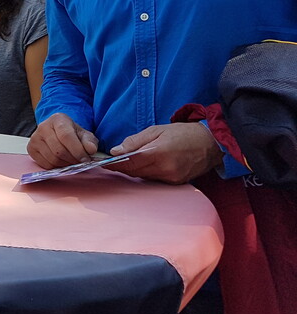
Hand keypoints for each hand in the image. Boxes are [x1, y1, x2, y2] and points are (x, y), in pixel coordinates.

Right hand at [27, 113, 98, 168]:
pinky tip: (61, 161)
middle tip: (80, 162)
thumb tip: (91, 149)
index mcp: (57, 119)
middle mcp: (43, 127)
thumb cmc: (71, 133)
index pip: (66, 136)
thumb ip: (89, 141)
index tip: (86, 159)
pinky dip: (56, 167)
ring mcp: (35, 138)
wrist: (57, 131)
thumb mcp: (84, 134)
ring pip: (52, 159)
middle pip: (59, 150)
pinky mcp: (31, 148)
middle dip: (72, 160)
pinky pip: (45, 164)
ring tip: (71, 161)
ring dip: (65, 164)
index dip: (77, 150)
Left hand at [107, 123, 222, 183]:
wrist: (210, 143)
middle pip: (134, 172)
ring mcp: (171, 178)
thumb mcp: (156, 130)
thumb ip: (135, 141)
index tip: (102, 162)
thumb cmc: (183, 133)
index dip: (114, 163)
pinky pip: (154, 179)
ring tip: (126, 162)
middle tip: (110, 162)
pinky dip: (146, 173)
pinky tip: (144, 166)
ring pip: (143, 177)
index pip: (129, 162)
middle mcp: (165, 168)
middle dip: (121, 167)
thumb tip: (116, 151)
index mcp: (159, 153)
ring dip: (133, 170)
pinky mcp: (176, 183)